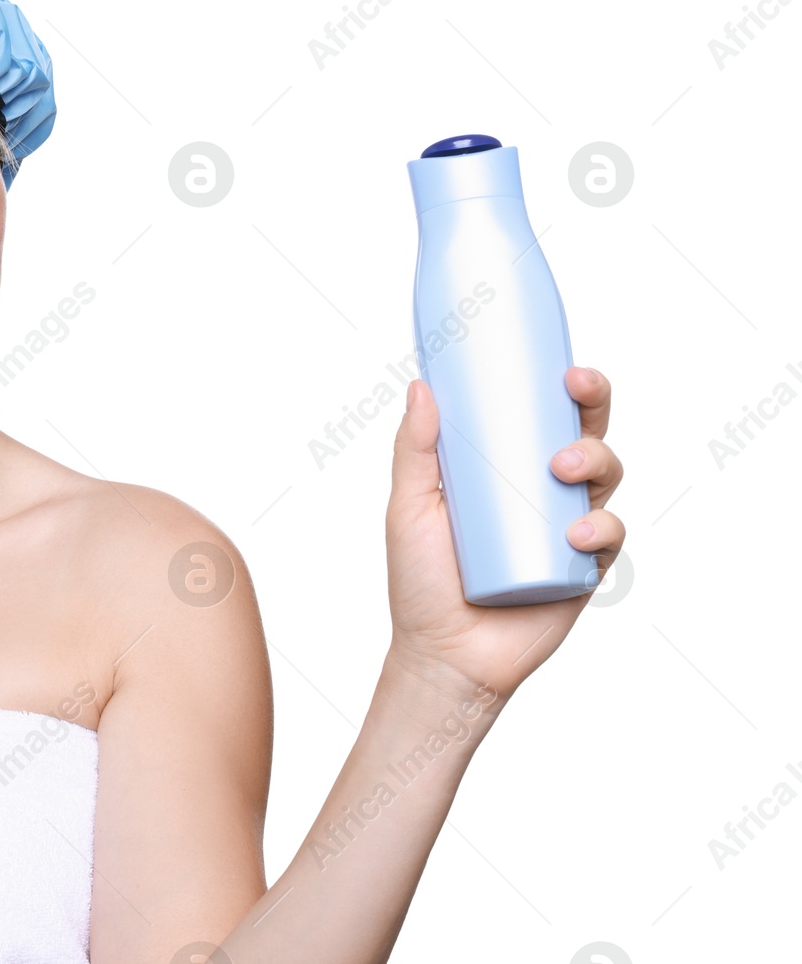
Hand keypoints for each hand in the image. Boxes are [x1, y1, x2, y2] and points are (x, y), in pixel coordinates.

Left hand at [384, 366, 625, 700]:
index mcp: (502, 468)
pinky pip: (610, 536)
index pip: (538, 412)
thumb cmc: (422, 583)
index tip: (558, 361)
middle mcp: (540, 490)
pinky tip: (574, 532)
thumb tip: (420, 386)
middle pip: (584, 430)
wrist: (444, 656)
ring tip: (562, 470)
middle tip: (575, 387)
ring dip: (595, 459)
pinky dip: (599, 527)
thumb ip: (414, 452)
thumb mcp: (408, 510)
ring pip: (605, 475)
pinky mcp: (584, 568)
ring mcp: (566, 527)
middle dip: (592, 401)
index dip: (558, 382)